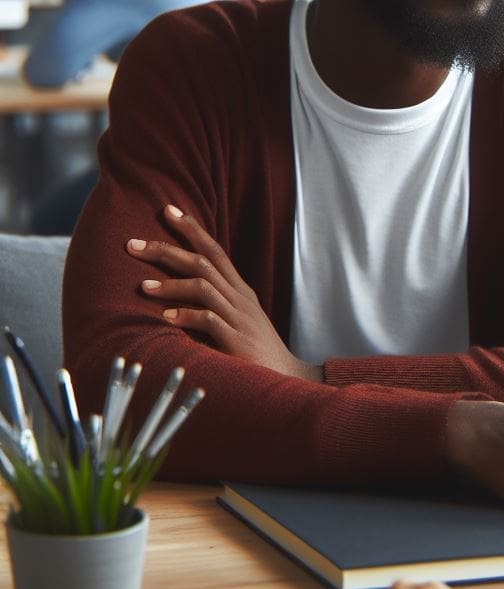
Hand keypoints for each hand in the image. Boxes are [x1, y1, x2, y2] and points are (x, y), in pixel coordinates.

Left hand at [127, 204, 321, 381]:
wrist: (286, 378)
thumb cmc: (254, 351)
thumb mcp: (236, 320)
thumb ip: (214, 304)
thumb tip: (175, 296)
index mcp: (240, 290)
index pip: (215, 250)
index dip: (192, 229)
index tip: (168, 210)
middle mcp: (240, 298)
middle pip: (204, 262)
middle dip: (167, 249)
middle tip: (133, 243)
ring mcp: (240, 318)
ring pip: (204, 287)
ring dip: (171, 284)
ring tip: (142, 286)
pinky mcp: (237, 341)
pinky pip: (209, 320)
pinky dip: (186, 316)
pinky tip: (166, 318)